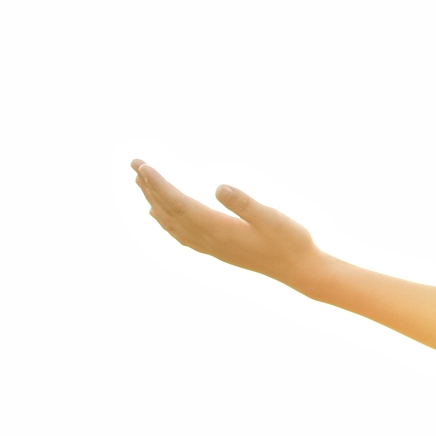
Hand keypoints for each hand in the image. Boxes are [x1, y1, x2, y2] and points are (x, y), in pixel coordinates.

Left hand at [131, 159, 327, 289]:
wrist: (301, 271)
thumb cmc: (291, 242)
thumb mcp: (273, 218)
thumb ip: (245, 204)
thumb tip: (219, 187)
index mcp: (218, 229)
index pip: (178, 203)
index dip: (159, 184)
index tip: (143, 165)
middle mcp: (209, 239)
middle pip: (169, 211)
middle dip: (150, 187)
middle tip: (134, 164)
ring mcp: (212, 246)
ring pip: (172, 223)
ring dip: (154, 202)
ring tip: (141, 183)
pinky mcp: (218, 249)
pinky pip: (181, 234)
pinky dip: (165, 221)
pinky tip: (159, 215)